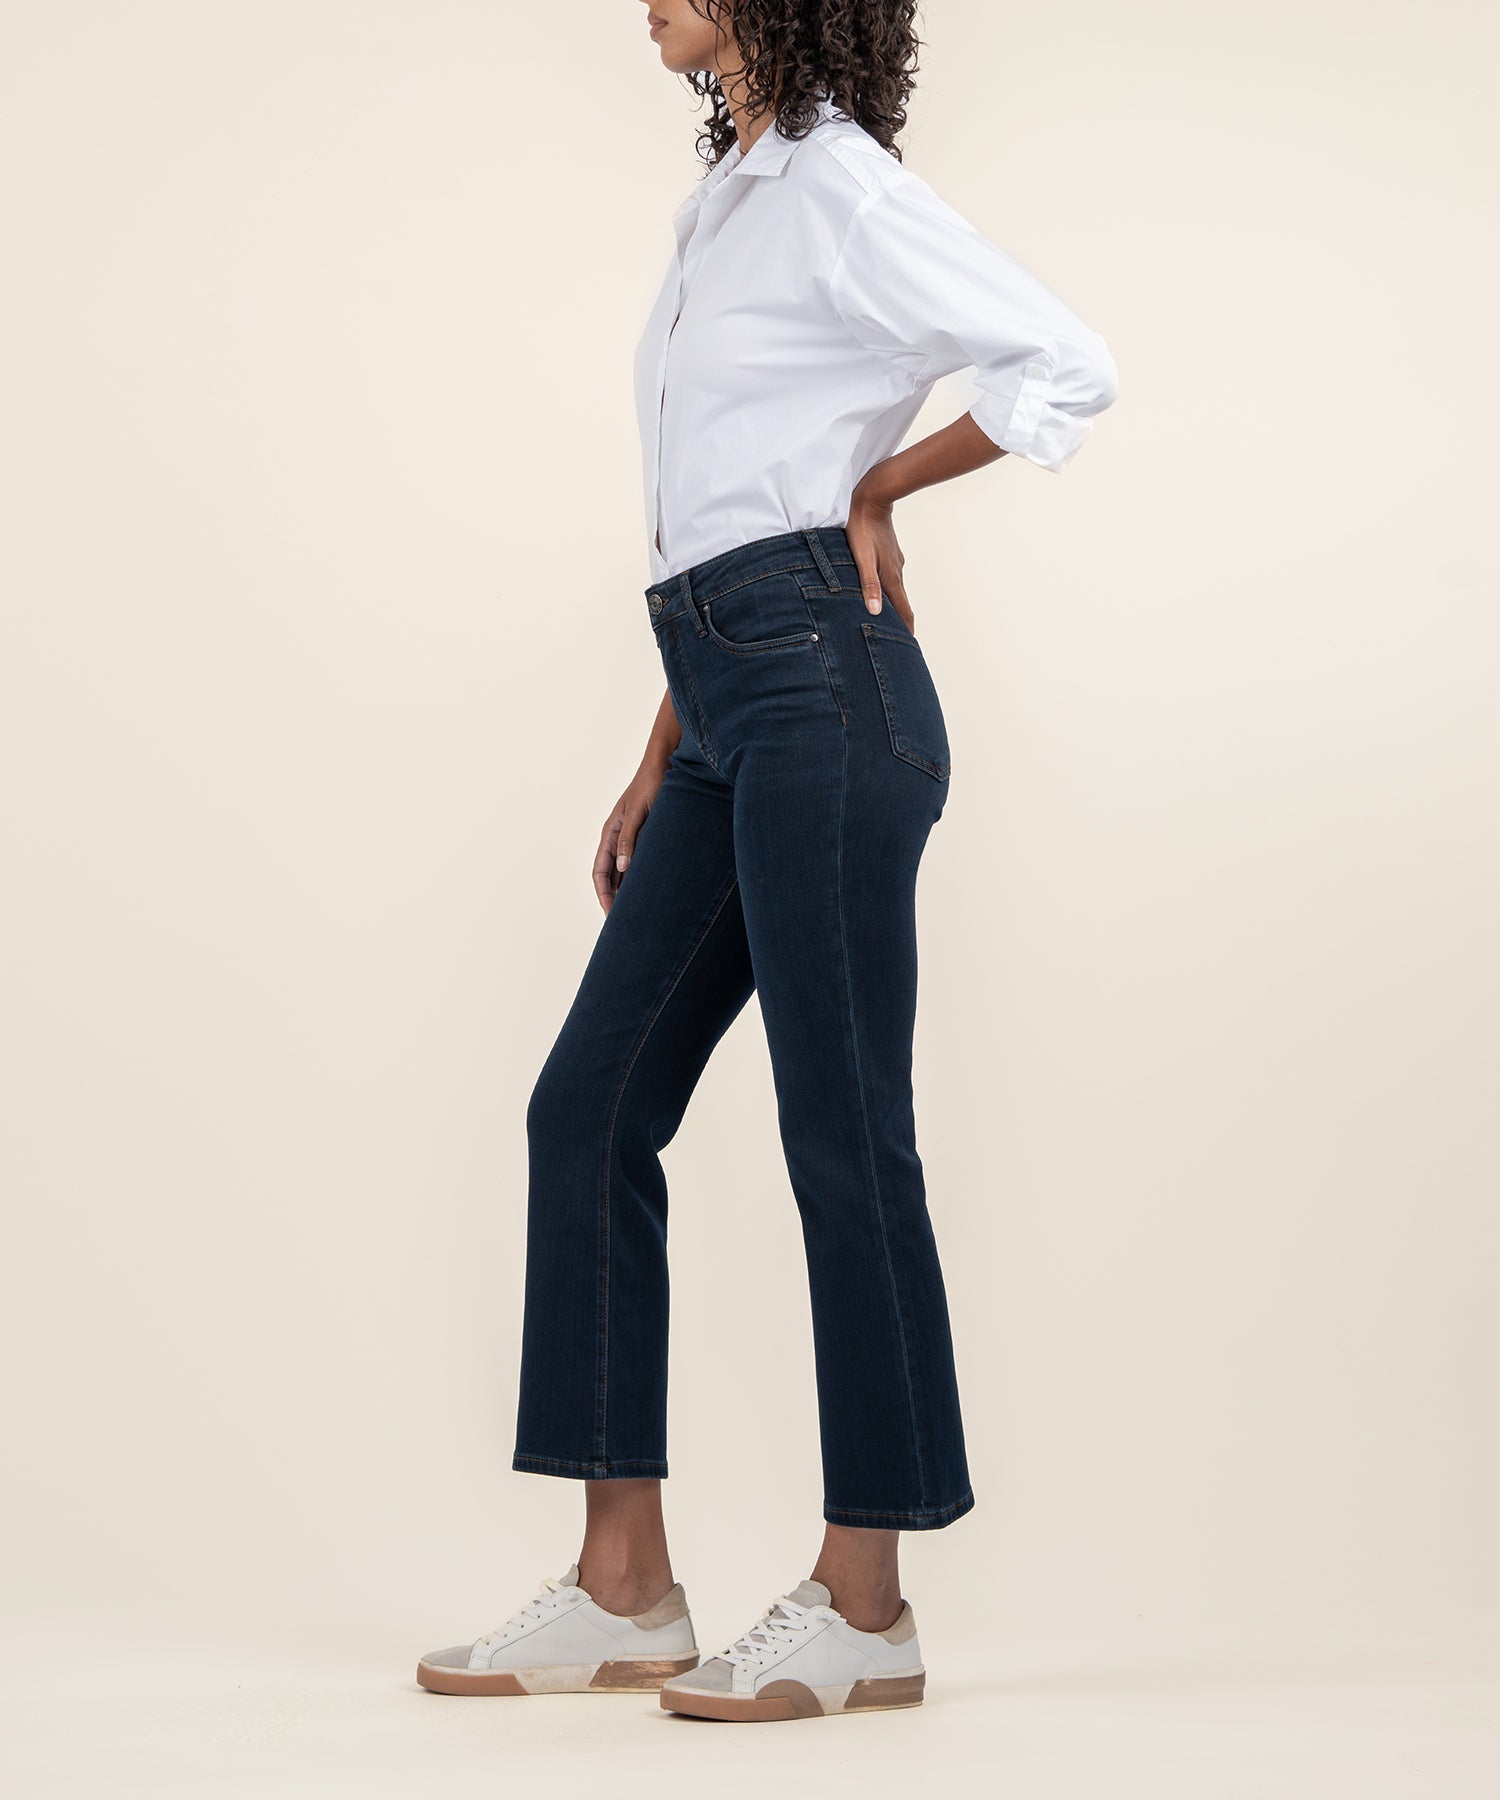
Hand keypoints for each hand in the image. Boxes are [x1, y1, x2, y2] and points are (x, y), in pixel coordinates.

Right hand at [593, 759, 665, 913]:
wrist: (666, 764)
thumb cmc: (651, 785)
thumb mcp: (639, 813)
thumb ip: (629, 840)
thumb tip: (622, 868)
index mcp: (610, 833)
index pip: (600, 872)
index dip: (603, 895)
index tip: (610, 915)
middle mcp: (618, 838)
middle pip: (610, 876)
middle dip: (614, 898)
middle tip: (623, 921)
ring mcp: (631, 838)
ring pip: (624, 871)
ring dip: (628, 890)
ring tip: (637, 911)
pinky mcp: (646, 835)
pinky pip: (639, 862)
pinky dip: (641, 877)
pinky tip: (651, 889)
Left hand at [847, 470, 913, 629]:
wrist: (872, 496)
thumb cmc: (861, 527)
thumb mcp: (861, 557)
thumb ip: (868, 585)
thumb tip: (876, 612)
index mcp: (890, 577)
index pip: (903, 610)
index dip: (906, 629)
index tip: (909, 647)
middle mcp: (896, 571)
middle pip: (902, 603)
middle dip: (901, 622)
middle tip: (900, 639)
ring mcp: (894, 561)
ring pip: (896, 589)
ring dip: (895, 605)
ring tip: (890, 619)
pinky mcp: (889, 552)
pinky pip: (891, 577)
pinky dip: (889, 590)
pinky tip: (881, 590)